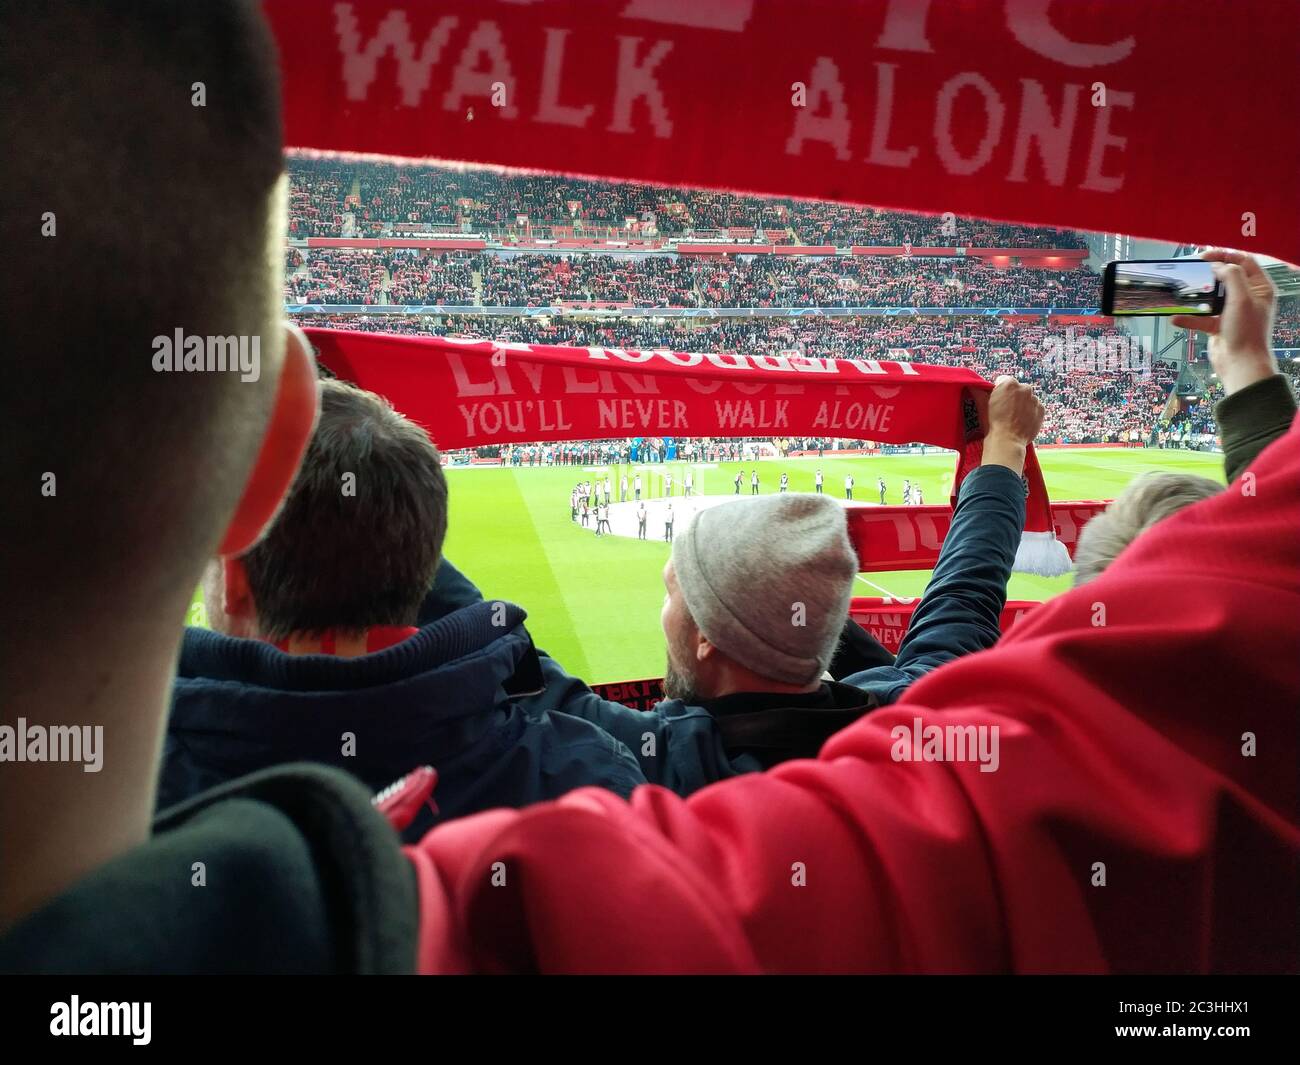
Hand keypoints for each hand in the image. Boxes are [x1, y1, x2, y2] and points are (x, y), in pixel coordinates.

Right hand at [982, 376, 1043, 474]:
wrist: (1007, 441)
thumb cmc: (992, 423)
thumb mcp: (982, 405)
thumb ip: (979, 392)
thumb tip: (973, 386)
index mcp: (1009, 383)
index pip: (1003, 380)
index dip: (998, 390)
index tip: (996, 400)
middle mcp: (1025, 388)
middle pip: (1017, 388)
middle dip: (1012, 396)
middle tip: (1005, 410)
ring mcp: (1035, 399)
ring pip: (1027, 398)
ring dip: (1022, 404)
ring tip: (1013, 417)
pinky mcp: (1041, 410)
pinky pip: (1035, 407)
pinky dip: (1030, 412)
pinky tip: (1021, 420)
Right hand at [1171, 249, 1276, 395]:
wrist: (1240, 364)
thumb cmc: (1247, 332)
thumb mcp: (1242, 299)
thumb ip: (1232, 277)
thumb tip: (1218, 265)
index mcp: (1259, 288)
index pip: (1244, 261)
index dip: (1226, 255)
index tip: (1205, 255)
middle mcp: (1247, 297)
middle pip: (1227, 276)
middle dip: (1209, 272)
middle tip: (1193, 267)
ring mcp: (1231, 311)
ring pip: (1211, 296)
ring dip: (1197, 295)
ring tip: (1184, 290)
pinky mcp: (1218, 325)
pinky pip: (1200, 317)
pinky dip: (1188, 317)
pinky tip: (1176, 318)